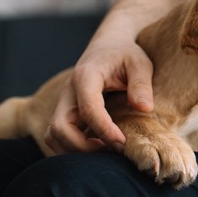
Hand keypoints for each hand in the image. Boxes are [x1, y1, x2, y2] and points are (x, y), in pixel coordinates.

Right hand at [45, 39, 153, 153]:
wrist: (108, 46)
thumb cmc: (126, 55)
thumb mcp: (140, 63)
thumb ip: (141, 84)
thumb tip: (144, 109)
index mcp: (86, 76)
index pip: (88, 109)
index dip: (104, 130)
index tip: (123, 143)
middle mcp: (68, 91)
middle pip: (60, 127)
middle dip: (83, 146)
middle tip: (113, 150)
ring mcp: (64, 102)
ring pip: (53, 135)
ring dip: (75, 150)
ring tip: (106, 150)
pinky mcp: (65, 111)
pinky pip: (57, 135)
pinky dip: (72, 147)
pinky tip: (99, 146)